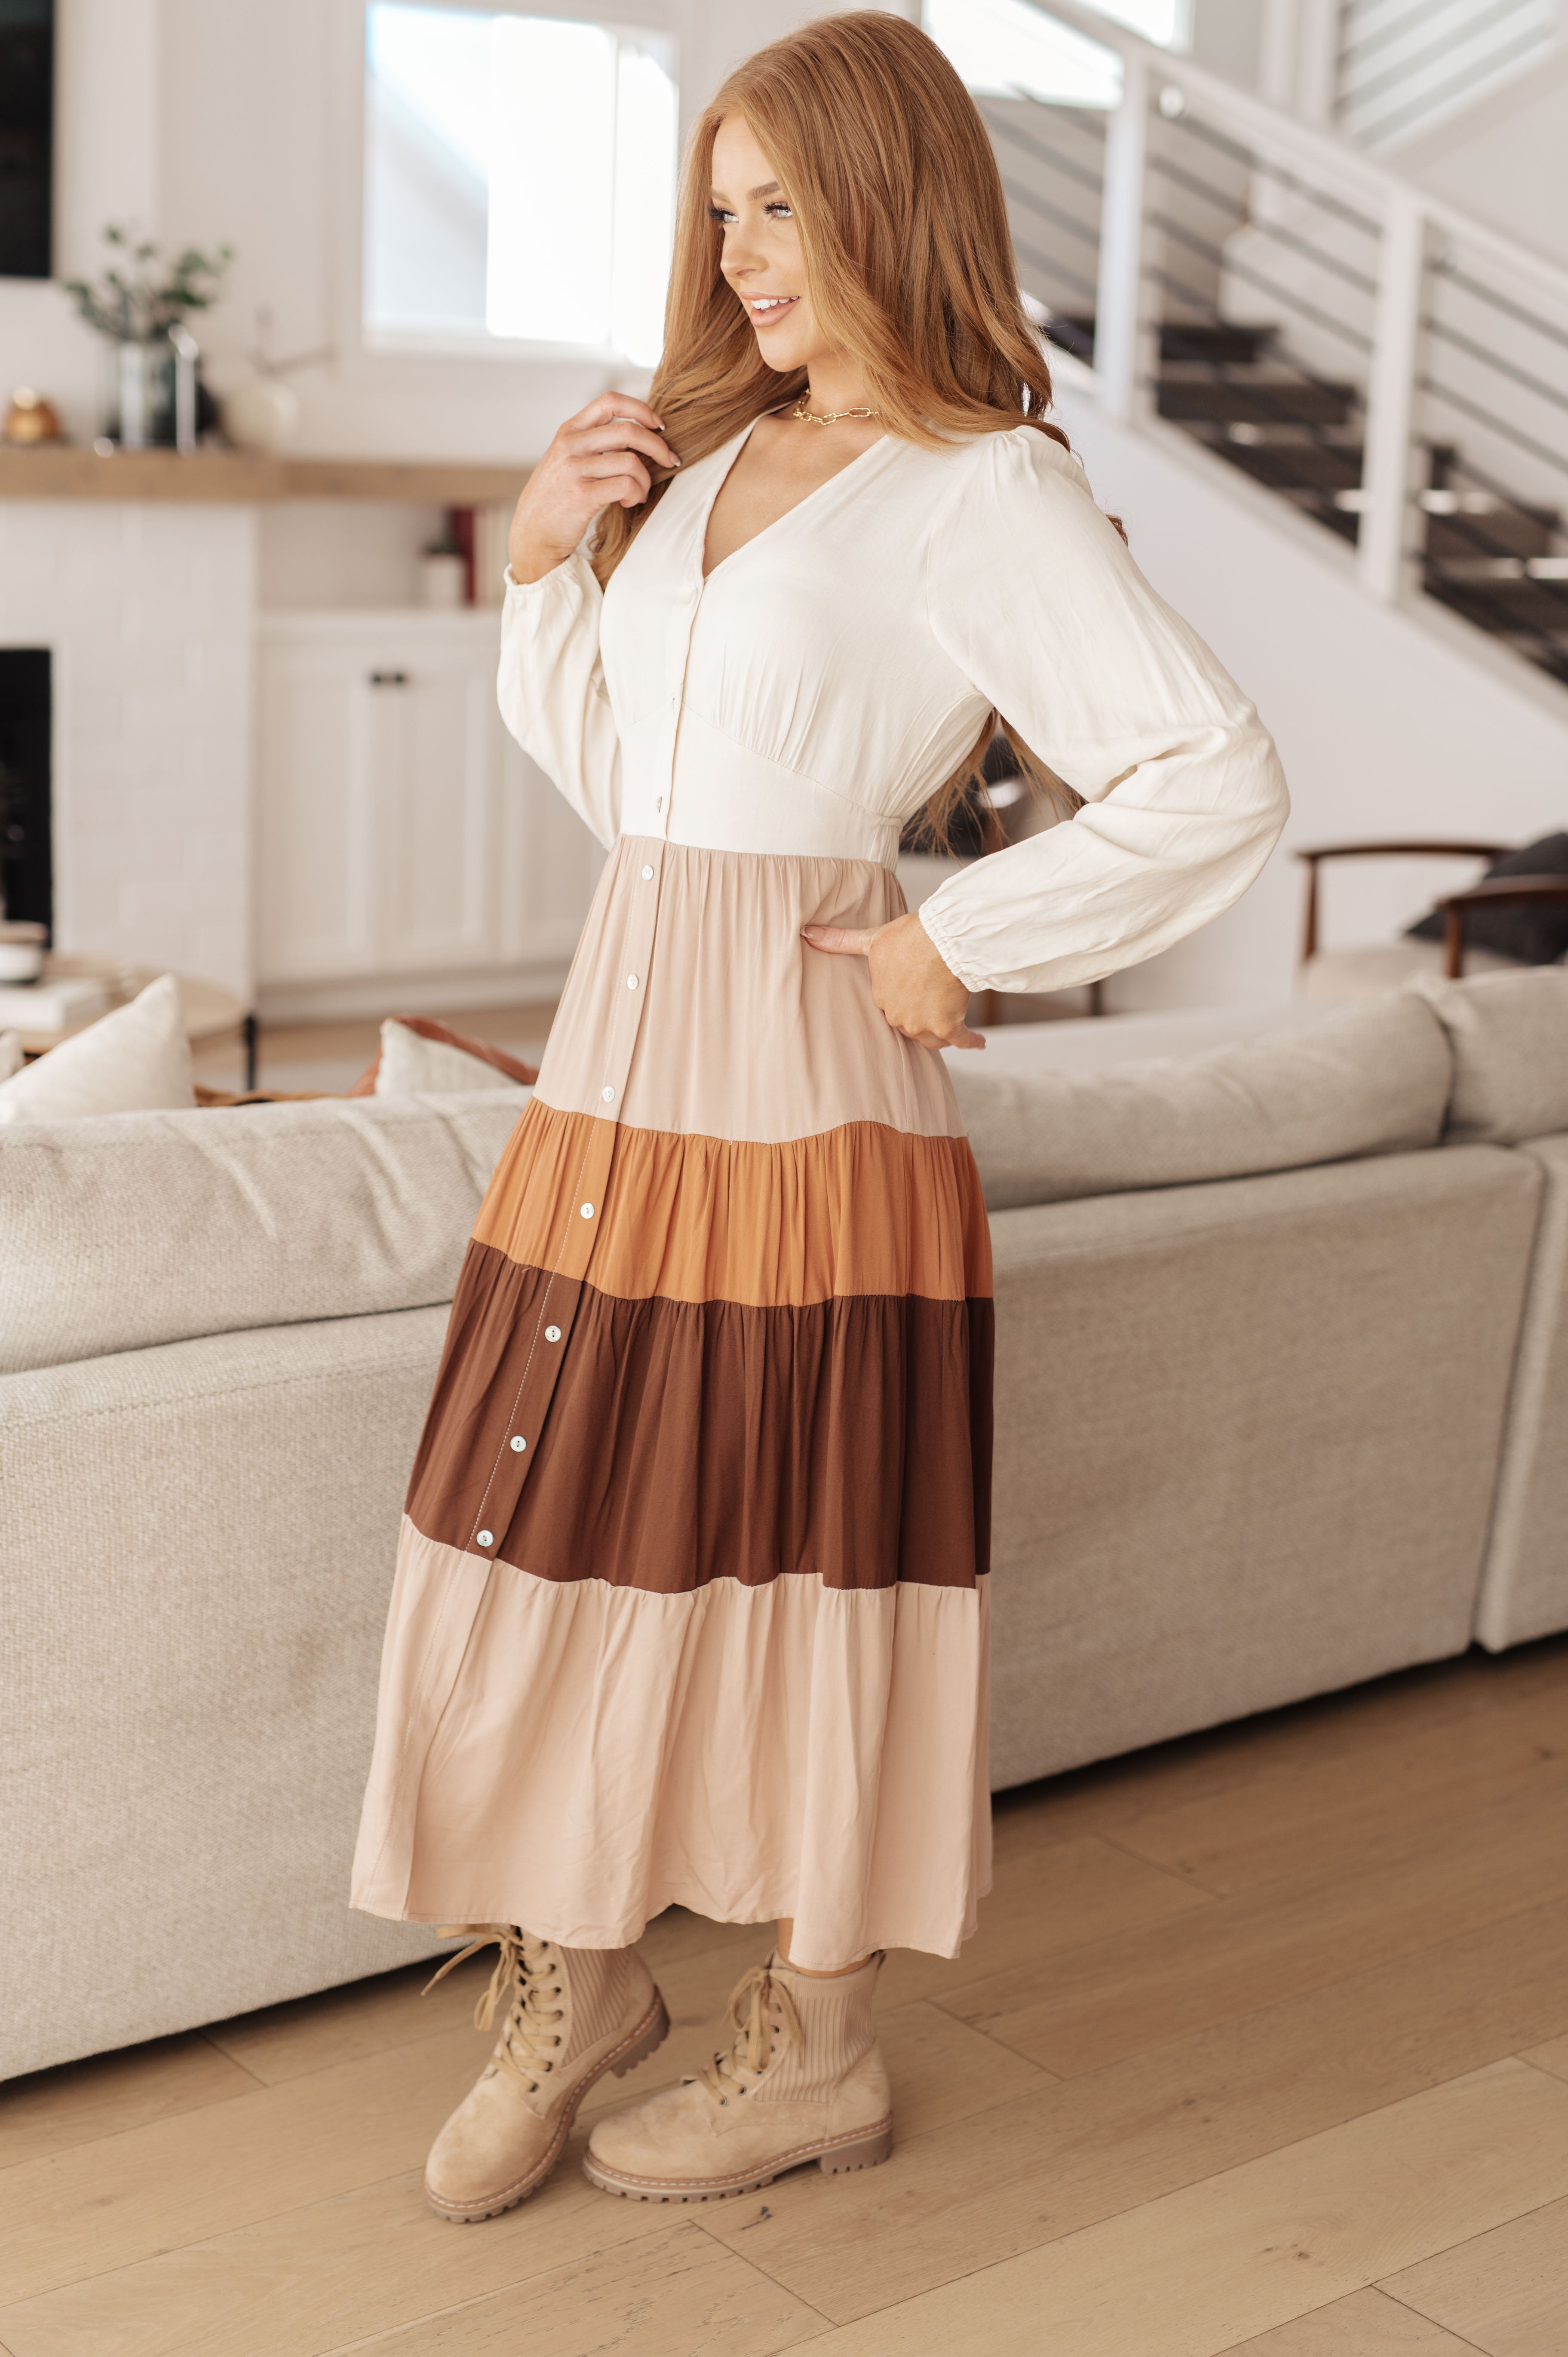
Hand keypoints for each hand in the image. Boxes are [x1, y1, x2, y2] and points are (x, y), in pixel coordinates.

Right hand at [507, 392, 680, 583]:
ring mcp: (574, 469)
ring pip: (630, 462)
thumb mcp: (567, 459)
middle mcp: (570, 445)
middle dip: (658, 447)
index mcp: (569, 431)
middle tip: (670, 461)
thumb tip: (637, 434)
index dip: (641, 409)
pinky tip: (628, 502)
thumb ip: (593, 442)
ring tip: (640, 493)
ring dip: (646, 480)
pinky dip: (636, 494)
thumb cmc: (557, 498)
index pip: (609, 401)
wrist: (533, 534)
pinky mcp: (581, 495)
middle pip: (628, 431)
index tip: (658, 425)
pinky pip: (625, 486)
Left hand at [802, 912, 984, 1050]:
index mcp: (882, 996)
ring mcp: (922, 1024)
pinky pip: (960, 1041)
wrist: (941, 942)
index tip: (912, 996)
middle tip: (933, 1010)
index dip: (904, 999)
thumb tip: (806, 933)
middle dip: (920, 1018)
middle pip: (910, 1024)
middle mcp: (898, 1015)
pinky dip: (971, 1042)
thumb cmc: (910, 936)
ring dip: (941, 1033)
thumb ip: (841, 941)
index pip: (891, 1006)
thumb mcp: (873, 938)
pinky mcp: (947, 1027)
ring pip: (932, 1037)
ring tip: (952, 1028)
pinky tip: (980, 1043)